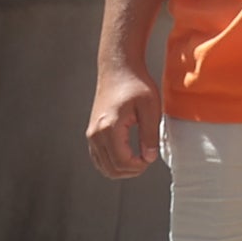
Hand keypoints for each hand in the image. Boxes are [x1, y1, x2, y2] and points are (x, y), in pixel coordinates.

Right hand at [86, 62, 163, 177]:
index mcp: (109, 127)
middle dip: (131, 170)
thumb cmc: (135, 84)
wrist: (118, 69)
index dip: (139, 166)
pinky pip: (99, 158)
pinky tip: (128, 156)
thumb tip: (149, 157)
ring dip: (122, 169)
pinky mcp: (92, 133)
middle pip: (111, 169)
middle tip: (146, 160)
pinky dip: (113, 163)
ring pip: (103, 166)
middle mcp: (95, 133)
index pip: (122, 162)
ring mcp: (91, 134)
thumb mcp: (150, 108)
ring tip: (139, 158)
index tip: (150, 158)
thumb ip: (150, 135)